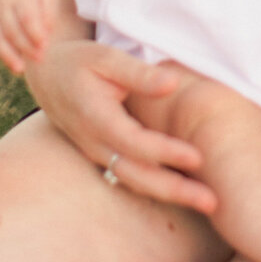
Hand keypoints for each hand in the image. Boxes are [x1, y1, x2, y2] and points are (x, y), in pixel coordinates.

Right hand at [0, 0, 58, 73]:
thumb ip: (49, 13)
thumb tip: (46, 33)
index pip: (26, 16)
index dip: (35, 33)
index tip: (45, 47)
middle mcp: (1, 1)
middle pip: (11, 28)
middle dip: (25, 46)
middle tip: (39, 59)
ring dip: (6, 54)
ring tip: (20, 69)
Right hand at [25, 38, 216, 213]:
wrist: (47, 75)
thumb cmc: (80, 62)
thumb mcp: (108, 58)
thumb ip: (140, 74)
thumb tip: (172, 83)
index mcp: (96, 119)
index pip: (135, 142)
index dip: (166, 152)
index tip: (198, 158)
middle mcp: (96, 143)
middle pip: (137, 175)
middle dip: (175, 190)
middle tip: (213, 202)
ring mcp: (98, 153)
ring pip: (135, 181)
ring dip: (171, 194)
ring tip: (207, 203)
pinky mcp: (104, 155)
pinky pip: (131, 177)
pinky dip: (157, 187)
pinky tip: (185, 191)